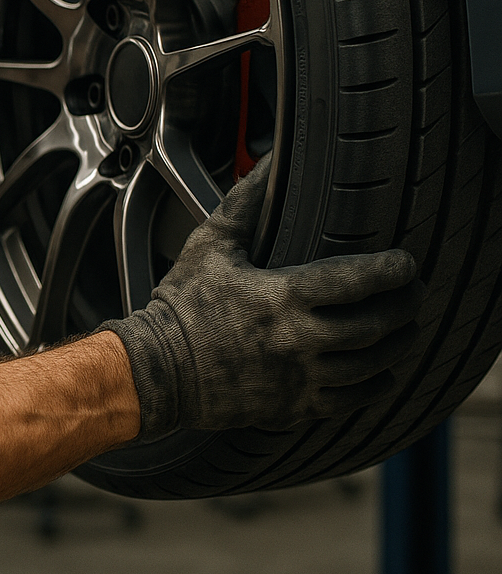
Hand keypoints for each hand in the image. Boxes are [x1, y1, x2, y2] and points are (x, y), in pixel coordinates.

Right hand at [99, 157, 423, 438]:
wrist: (160, 369)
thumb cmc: (183, 305)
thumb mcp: (210, 245)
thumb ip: (245, 204)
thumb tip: (267, 165)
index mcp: (281, 297)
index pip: (355, 281)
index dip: (391, 270)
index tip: (405, 263)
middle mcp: (298, 341)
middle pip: (376, 325)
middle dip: (405, 306)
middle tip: (414, 292)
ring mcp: (300, 379)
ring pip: (372, 365)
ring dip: (398, 344)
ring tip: (405, 327)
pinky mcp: (295, 407)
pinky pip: (353, 400)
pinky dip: (376, 383)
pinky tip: (380, 370)